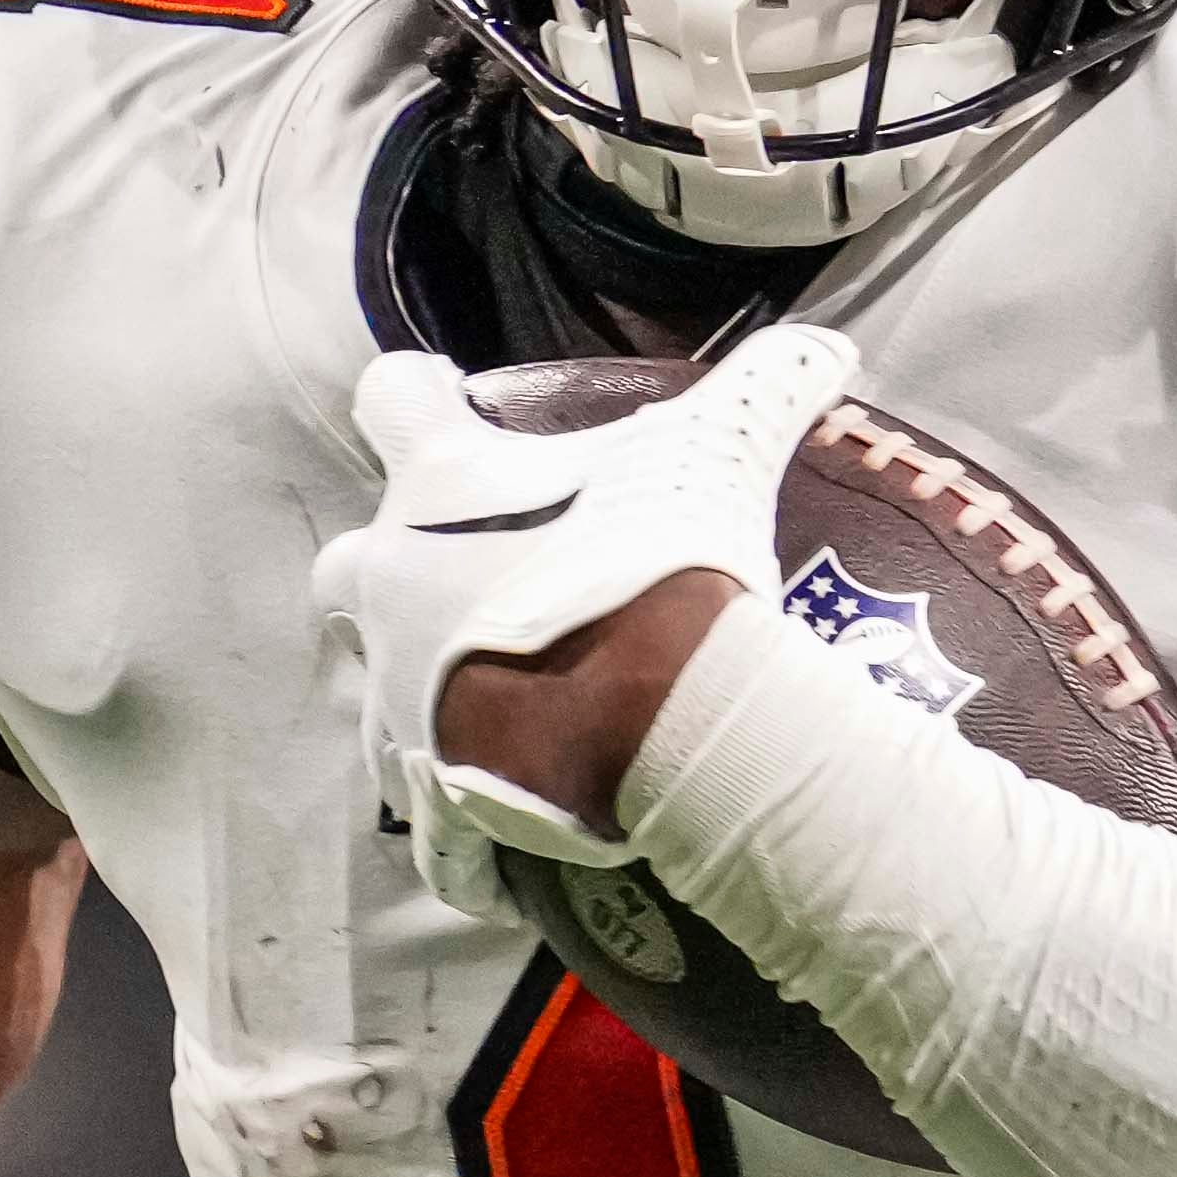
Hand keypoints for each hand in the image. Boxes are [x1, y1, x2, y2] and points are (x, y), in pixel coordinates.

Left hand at [314, 325, 854, 885]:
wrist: (659, 710)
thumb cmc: (668, 562)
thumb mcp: (723, 453)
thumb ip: (766, 387)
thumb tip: (831, 342)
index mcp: (441, 485)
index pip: (389, 400)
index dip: (415, 398)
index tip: (445, 404)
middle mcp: (392, 586)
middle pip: (345, 567)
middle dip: (391, 574)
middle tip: (473, 584)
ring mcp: (399, 695)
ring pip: (376, 699)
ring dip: (426, 697)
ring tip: (509, 709)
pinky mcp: (433, 791)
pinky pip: (434, 830)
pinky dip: (465, 834)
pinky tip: (516, 831)